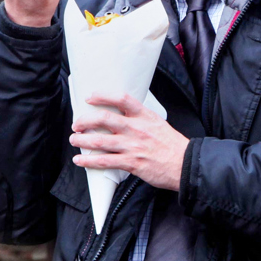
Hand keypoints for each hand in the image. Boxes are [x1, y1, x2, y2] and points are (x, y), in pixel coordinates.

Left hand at [69, 93, 188, 190]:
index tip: (90, 98)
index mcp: (145, 116)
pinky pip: (104, 161)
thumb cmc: (173, 146)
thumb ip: (141, 120)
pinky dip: (88, 160)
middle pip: (104, 119)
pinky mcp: (131, 163)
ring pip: (100, 140)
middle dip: (85, 120)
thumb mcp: (159, 124)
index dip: (103, 96)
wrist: (185, 165)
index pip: (122, 99)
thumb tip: (124, 117)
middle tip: (78, 124)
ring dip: (82, 140)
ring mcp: (132, 146)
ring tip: (74, 140)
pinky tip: (80, 159)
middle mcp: (137, 129)